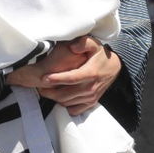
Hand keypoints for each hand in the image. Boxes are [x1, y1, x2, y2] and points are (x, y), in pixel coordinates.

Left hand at [6, 36, 121, 114]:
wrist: (114, 68)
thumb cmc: (99, 55)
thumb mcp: (94, 44)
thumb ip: (84, 42)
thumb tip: (73, 47)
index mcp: (91, 73)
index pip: (72, 78)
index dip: (57, 79)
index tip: (44, 78)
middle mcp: (91, 87)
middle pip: (66, 94)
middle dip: (50, 92)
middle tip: (39, 86)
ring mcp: (91, 97)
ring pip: (67, 103)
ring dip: (55, 98)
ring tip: (46, 91)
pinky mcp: (90, 103)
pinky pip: (74, 110)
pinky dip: (64, 105)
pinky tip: (59, 97)